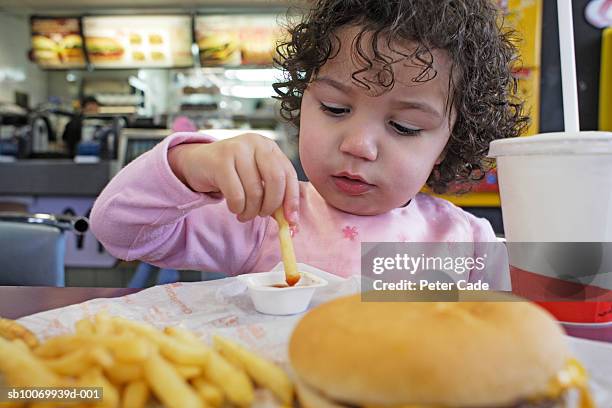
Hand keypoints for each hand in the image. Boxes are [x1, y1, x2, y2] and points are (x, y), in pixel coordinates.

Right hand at [168, 133, 298, 224]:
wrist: (197, 163)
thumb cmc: (233, 175)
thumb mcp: (256, 181)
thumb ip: (275, 198)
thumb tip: (292, 223)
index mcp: (269, 147)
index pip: (289, 174)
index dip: (292, 199)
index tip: (291, 220)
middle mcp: (256, 143)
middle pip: (276, 180)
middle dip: (271, 206)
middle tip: (262, 215)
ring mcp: (238, 149)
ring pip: (255, 192)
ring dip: (251, 212)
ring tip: (244, 214)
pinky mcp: (220, 161)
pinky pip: (237, 195)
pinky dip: (237, 208)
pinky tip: (234, 208)